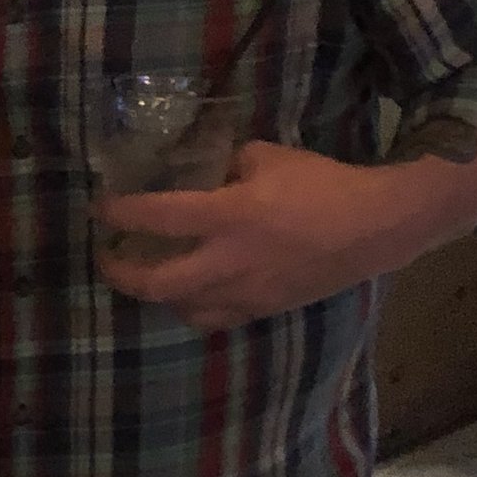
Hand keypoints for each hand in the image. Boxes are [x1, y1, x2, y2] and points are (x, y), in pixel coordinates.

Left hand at [95, 138, 476, 331]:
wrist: (375, 228)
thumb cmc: (323, 185)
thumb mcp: (270, 157)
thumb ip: (230, 165)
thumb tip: (207, 173)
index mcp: (229, 216)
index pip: (156, 218)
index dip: (119, 213)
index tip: (102, 206)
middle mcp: (229, 262)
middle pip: (155, 283)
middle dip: (120, 273)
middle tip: (107, 256)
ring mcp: (245, 293)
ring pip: (181, 308)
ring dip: (156, 293)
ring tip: (148, 274)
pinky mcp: (263, 310)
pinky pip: (214, 319)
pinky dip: (193, 308)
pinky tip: (192, 292)